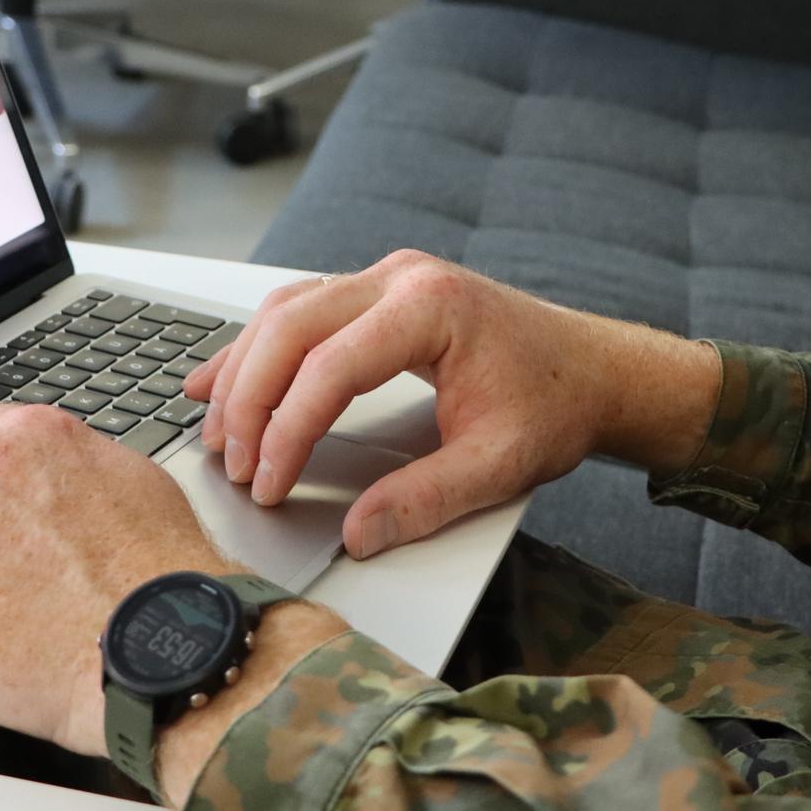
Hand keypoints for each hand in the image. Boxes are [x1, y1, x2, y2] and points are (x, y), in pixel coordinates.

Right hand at [184, 251, 721, 558]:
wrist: (594, 369)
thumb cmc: (555, 404)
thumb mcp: (500, 464)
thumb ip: (428, 500)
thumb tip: (358, 533)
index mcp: (431, 307)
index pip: (331, 365)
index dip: (288, 429)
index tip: (269, 483)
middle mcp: (400, 277)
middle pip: (291, 327)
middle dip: (249, 400)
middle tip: (233, 466)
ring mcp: (386, 277)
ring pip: (285, 312)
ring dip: (243, 371)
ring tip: (217, 435)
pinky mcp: (377, 292)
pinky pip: (299, 310)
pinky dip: (257, 348)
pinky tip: (220, 379)